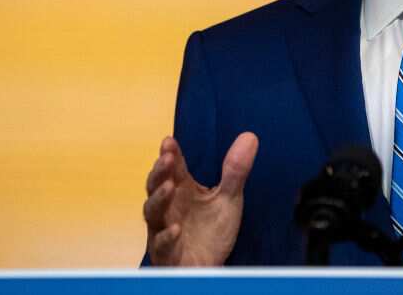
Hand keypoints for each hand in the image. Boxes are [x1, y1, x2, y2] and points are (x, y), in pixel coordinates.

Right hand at [143, 132, 258, 265]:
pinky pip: (161, 243)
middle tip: (168, 158)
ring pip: (152, 212)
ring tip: (169, 186)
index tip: (169, 141)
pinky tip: (175, 229)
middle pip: (156, 185)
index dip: (170, 154)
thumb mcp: (229, 198)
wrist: (210, 267)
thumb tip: (249, 136)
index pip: (173, 169)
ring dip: (159, 198)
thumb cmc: (212, 231)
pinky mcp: (166, 253)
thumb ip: (235, 170)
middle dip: (160, 171)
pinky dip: (166, 236)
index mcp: (182, 190)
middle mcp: (168, 207)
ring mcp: (163, 229)